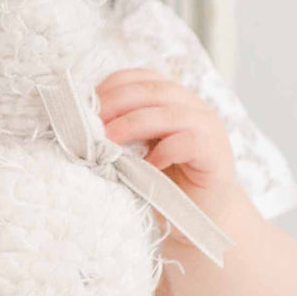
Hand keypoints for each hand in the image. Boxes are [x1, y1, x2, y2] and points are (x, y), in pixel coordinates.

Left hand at [96, 68, 237, 220]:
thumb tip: (82, 132)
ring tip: (108, 143)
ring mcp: (206, 126)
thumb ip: (120, 139)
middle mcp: (190, 106)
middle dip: (116, 105)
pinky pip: (189, 142)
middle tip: (91, 125)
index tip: (86, 108)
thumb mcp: (135, 157)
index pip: (140, 79)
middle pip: (152, 90)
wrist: (200, 217)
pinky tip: (146, 167)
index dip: (112, 89)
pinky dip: (164, 152)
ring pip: (169, 112)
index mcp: (170, 100)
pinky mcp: (214, 151)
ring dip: (133, 125)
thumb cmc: (163, 186)